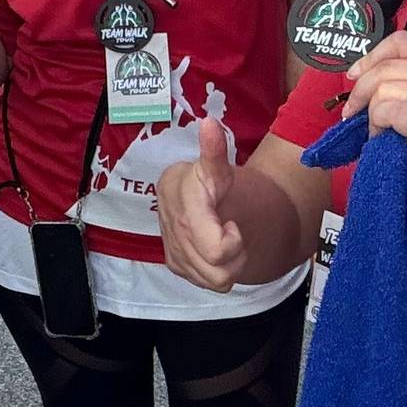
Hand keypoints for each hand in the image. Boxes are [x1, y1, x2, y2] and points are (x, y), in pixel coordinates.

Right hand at [158, 119, 249, 289]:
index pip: (216, 249)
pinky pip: (205, 282)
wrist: (202, 200)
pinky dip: (216, 269)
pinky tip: (214, 247)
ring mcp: (171, 247)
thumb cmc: (214, 183)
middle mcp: (171, 226)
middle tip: (233, 232)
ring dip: (229, 264)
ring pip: (214, 280)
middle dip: (235, 253)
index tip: (231, 225)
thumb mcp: (219, 168)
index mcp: (180, 201)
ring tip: (226, 240)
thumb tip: (209, 124)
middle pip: (217, 267)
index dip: (231, 242)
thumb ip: (213, 150)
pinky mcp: (174, 263)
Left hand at [341, 32, 406, 207]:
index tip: (356, 74)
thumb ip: (401, 72)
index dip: (372, 56)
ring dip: (373, 113)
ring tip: (384, 127)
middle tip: (359, 112)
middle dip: (363, 92)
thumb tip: (357, 70)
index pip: (400, 41)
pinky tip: (385, 134)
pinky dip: (378, 124)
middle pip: (385, 68)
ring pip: (383, 91)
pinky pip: (386, 111)